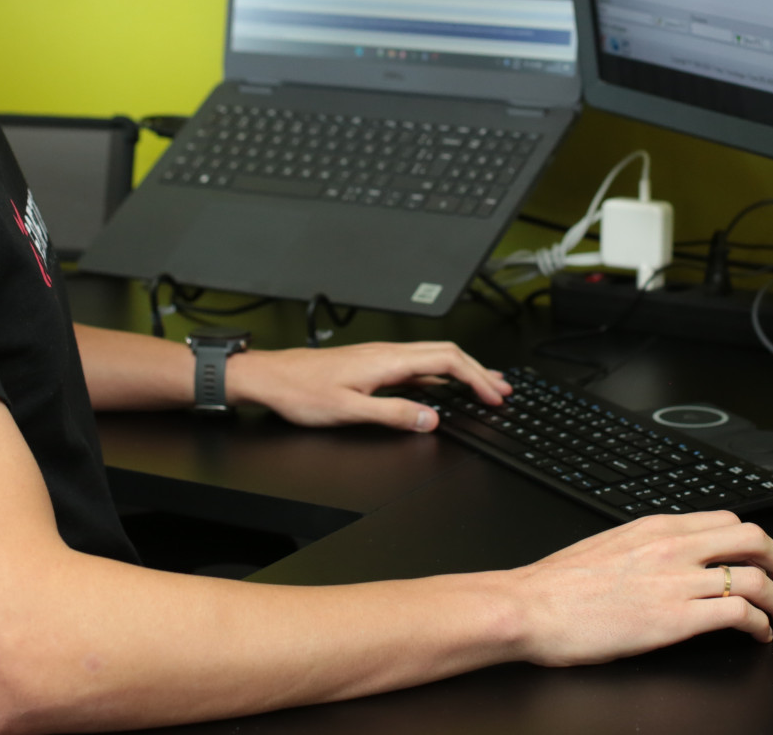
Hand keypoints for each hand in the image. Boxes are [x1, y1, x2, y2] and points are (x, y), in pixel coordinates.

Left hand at [228, 340, 510, 430]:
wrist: (271, 377)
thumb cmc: (301, 392)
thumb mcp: (348, 411)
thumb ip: (392, 414)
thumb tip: (430, 419)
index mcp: (387, 361)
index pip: (446, 360)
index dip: (476, 377)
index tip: (494, 395)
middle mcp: (387, 353)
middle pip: (446, 354)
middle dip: (479, 371)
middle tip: (502, 390)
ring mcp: (381, 357)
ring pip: (434, 357)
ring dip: (463, 371)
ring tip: (485, 384)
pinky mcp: (373, 365)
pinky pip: (418, 365)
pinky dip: (442, 374)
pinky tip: (445, 386)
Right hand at [509, 511, 772, 663]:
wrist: (530, 607)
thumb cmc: (557, 586)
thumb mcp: (609, 548)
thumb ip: (646, 549)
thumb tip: (670, 562)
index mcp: (656, 527)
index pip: (726, 519)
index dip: (756, 541)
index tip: (764, 560)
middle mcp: (672, 546)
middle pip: (752, 537)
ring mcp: (676, 580)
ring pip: (753, 576)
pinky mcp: (676, 617)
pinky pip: (739, 613)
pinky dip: (761, 624)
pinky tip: (760, 635)